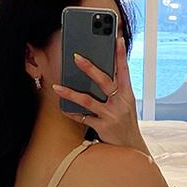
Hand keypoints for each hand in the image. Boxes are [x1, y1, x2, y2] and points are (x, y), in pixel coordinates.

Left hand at [52, 35, 145, 151]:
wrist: (131, 148)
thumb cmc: (125, 122)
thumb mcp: (126, 105)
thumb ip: (116, 90)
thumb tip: (98, 73)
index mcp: (128, 94)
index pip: (124, 71)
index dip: (121, 55)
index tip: (116, 39)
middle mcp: (121, 103)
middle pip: (104, 81)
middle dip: (90, 68)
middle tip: (76, 56)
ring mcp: (111, 115)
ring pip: (87, 101)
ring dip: (70, 93)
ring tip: (56, 86)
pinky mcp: (102, 127)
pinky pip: (83, 118)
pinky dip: (71, 113)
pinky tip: (62, 108)